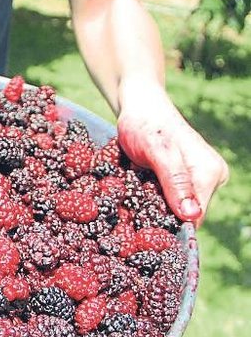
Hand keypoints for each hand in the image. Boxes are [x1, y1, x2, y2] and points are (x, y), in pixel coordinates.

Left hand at [117, 81, 227, 225]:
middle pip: (183, 216)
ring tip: (128, 201)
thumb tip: (191, 216)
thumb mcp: (157, 151)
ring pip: (172, 209)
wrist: (139, 107)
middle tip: (127, 214)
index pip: (194, 219)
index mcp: (210, 174)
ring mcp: (195, 179)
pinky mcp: (181, 179)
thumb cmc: (146, 125)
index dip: (167, 227)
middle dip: (155, 219)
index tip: (139, 230)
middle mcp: (209, 179)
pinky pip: (164, 200)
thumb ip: (174, 180)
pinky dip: (147, 201)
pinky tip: (131, 196)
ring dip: (149, 210)